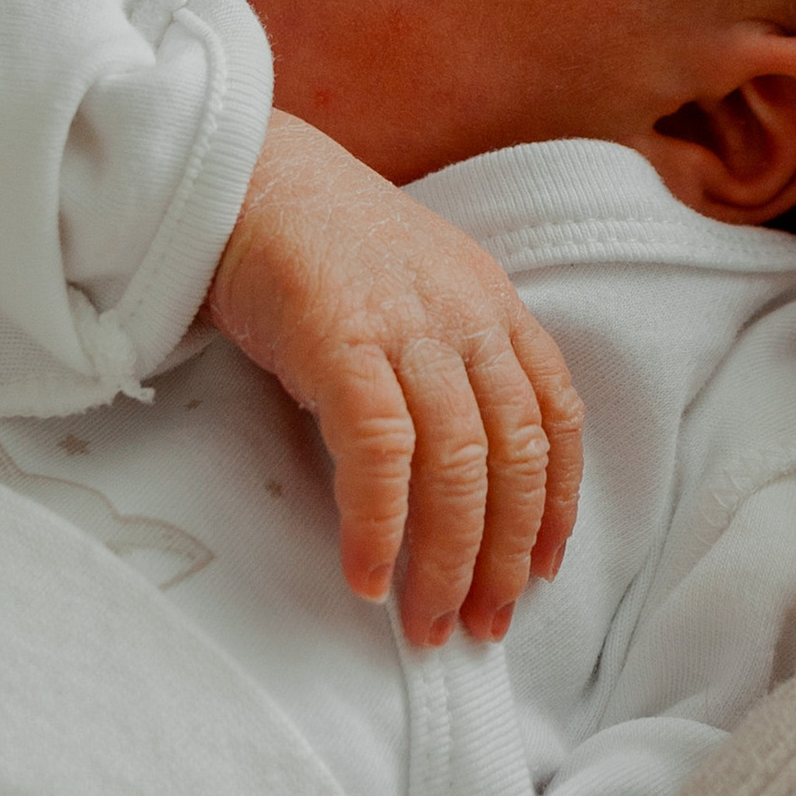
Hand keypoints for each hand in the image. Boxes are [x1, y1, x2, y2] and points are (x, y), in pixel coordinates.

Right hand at [204, 109, 583, 644]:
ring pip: (459, 469)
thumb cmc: (312, 238)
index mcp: (491, 303)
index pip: (556, 417)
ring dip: (449, 561)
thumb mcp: (409, 287)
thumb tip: (453, 463)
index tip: (543, 567)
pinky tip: (367, 576)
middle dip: (506, 557)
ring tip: (429, 622)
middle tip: (484, 624)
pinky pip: (381, 457)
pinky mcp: (342, 342)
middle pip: (515, 458)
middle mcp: (466, 316)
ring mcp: (407, 329)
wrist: (237, 171)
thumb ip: (443, 357)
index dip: (558, 502)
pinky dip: (379, 527)